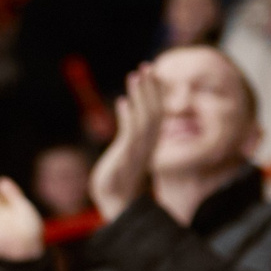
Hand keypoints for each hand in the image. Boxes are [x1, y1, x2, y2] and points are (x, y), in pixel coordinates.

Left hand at [89, 65, 163, 220]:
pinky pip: (130, 134)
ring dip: (140, 96)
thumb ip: (128, 137)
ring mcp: (137, 150)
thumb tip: (127, 113)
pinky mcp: (126, 157)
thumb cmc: (117, 182)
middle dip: (151, 88)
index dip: (154, 93)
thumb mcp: (124, 154)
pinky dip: (127, 117)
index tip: (150, 74)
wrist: (114, 204)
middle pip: (154, 110)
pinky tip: (122, 102)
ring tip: (135, 75)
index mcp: (147, 142)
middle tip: (147, 65)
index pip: (155, 112)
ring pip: (144, 118)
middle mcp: (146, 144)